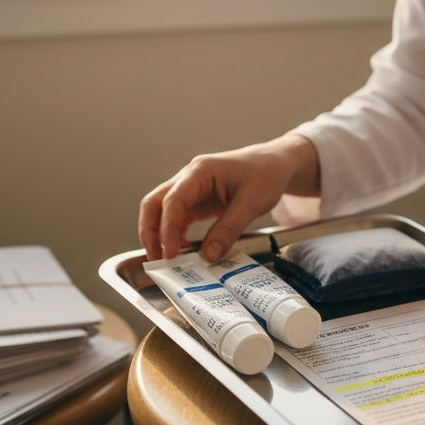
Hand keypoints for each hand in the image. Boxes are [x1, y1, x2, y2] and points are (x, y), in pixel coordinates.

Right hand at [138, 134, 319, 261]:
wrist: (274, 164)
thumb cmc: (265, 174)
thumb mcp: (252, 203)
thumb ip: (229, 230)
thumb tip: (209, 256)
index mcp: (201, 171)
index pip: (173, 200)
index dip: (167, 229)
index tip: (169, 253)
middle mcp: (189, 178)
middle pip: (155, 203)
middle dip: (150, 232)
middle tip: (156, 259)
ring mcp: (191, 189)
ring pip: (161, 211)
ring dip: (159, 235)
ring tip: (166, 260)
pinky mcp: (196, 200)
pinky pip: (177, 218)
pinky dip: (175, 235)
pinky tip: (182, 251)